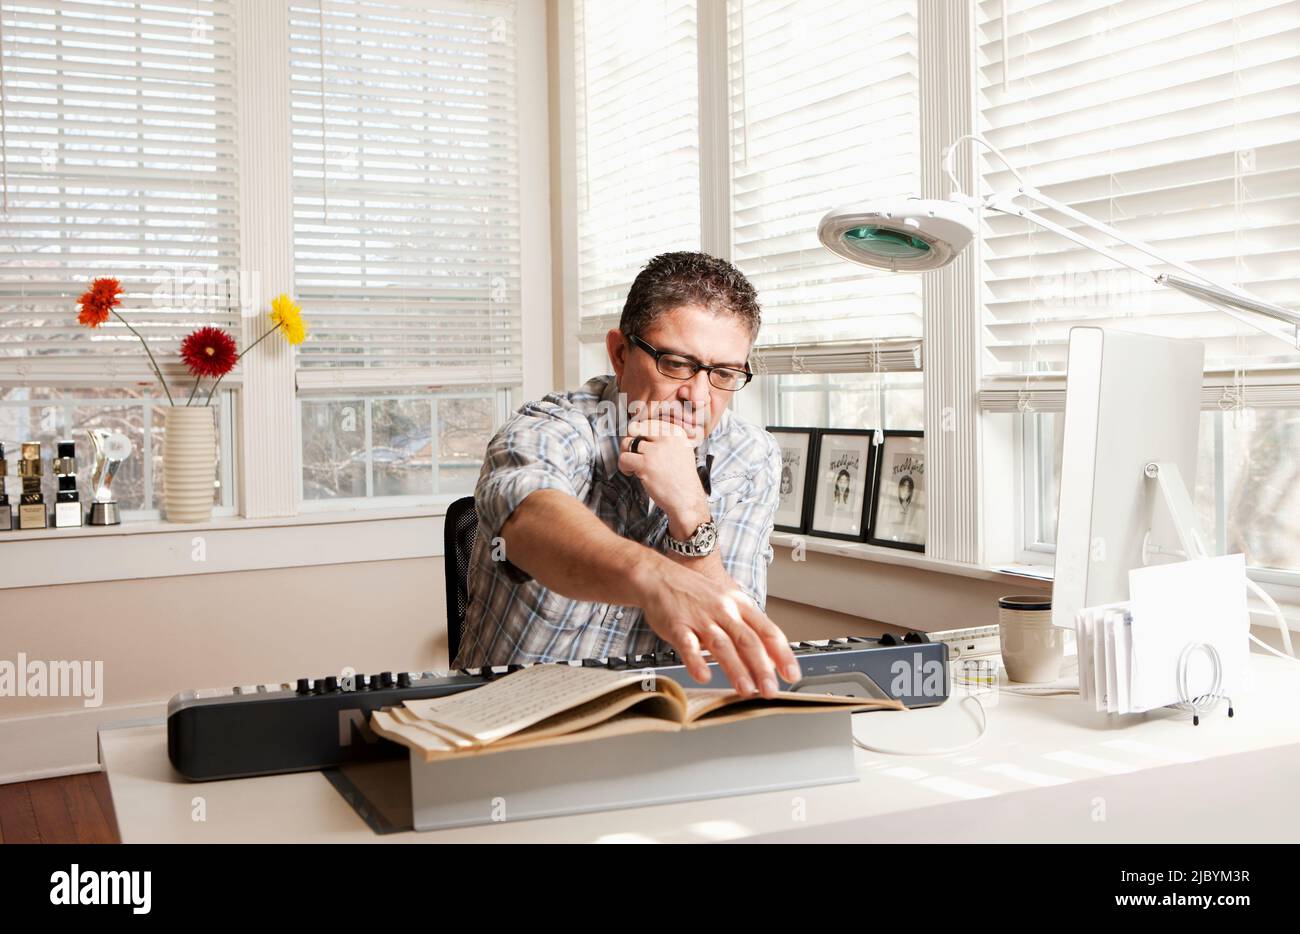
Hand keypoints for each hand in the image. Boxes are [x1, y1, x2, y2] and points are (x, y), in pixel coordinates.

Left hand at [618, 418, 708, 535]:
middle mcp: (666, 439)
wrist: (687, 499)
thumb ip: (666, 440)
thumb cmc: (683, 479)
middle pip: (635, 430)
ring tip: (633, 465)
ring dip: (627, 454)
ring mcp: (655, 451)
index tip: (640, 443)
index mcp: (676, 433)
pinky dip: (624, 466)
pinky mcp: (645, 464)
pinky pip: (624, 458)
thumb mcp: (682, 451)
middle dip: (631, 441)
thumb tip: (642, 432)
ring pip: (627, 443)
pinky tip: (632, 473)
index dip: (640, 433)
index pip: (649, 423)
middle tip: (634, 453)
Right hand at [637, 562, 801, 697]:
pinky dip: (696, 660)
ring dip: (736, 669)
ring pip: (722, 645)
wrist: (660, 576)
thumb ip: (746, 630)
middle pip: (748, 641)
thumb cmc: (696, 594)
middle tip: (771, 690)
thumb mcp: (728, 603)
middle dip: (762, 667)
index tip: (792, 675)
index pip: (768, 631)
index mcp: (740, 605)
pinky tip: (703, 675)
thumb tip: (768, 659)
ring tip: (746, 689)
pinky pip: (688, 644)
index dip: (782, 654)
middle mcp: (724, 611)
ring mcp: (700, 618)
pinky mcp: (677, 625)